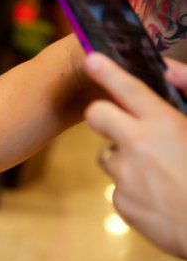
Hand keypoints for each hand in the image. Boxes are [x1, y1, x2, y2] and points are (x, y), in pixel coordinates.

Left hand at [84, 52, 186, 258]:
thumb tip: (169, 72)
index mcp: (164, 124)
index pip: (127, 89)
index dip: (107, 71)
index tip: (91, 59)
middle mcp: (137, 146)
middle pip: (96, 115)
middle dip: (103, 113)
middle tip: (120, 122)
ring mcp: (124, 176)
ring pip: (108, 155)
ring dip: (124, 157)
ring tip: (158, 169)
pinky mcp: (120, 201)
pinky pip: (119, 186)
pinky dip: (134, 187)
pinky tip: (159, 195)